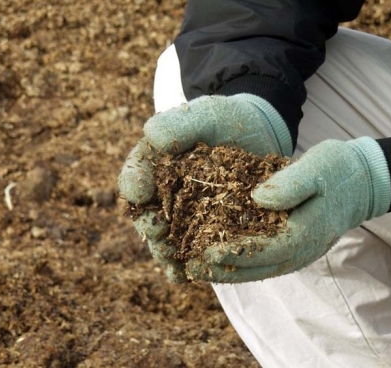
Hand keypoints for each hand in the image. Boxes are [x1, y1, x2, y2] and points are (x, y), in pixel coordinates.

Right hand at [118, 94, 292, 281]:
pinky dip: (186, 266)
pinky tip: (188, 275)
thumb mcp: (205, 114)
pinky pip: (191, 253)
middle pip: (147, 214)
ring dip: (165, 251)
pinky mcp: (205, 233)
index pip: (135, 175)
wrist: (257, 135)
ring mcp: (183, 216)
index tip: (139, 191)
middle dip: (149, 224)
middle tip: (156, 230)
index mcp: (153, 164)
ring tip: (170, 260)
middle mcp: (162, 194)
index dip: (134, 183)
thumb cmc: (224, 121)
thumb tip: (151, 136)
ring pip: (166, 239)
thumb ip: (178, 124)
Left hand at [186, 137, 390, 282]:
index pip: (264, 250)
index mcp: (305, 232)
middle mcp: (301, 250)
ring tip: (195, 267)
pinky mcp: (292, 245)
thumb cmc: (338, 169)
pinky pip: (263, 260)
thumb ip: (291, 184)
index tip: (204, 251)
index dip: (233, 253)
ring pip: (258, 269)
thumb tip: (257, 199)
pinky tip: (217, 256)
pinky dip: (239, 262)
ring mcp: (298, 251)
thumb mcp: (317, 167)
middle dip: (222, 270)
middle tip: (189, 267)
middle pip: (257, 268)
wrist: (362, 181)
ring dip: (227, 271)